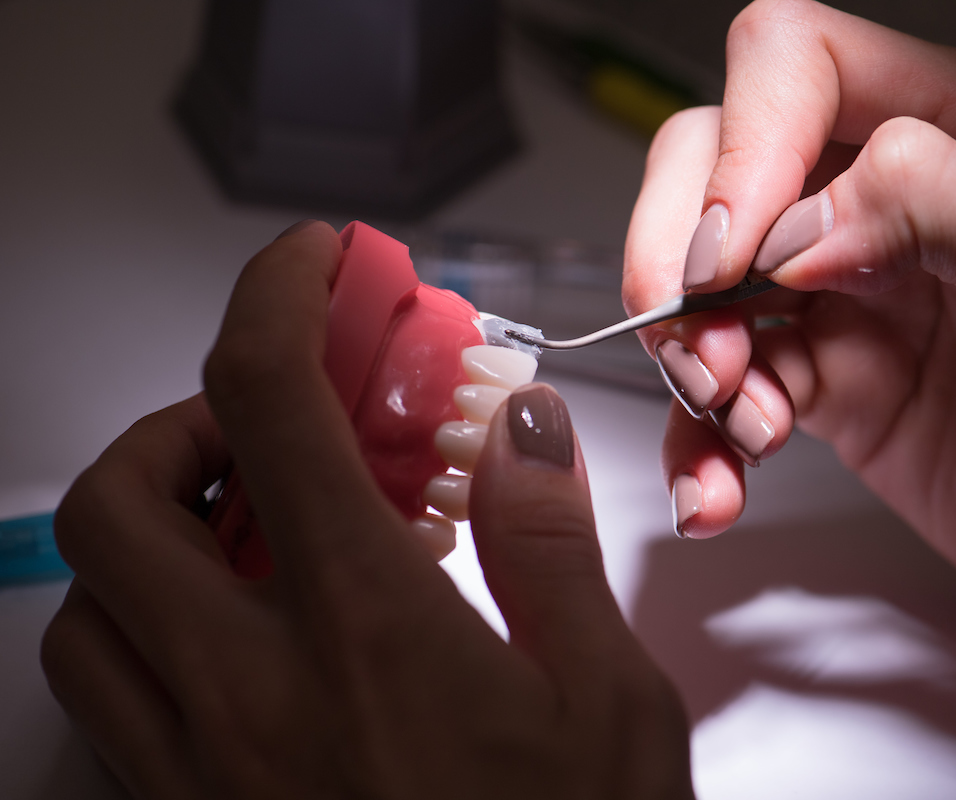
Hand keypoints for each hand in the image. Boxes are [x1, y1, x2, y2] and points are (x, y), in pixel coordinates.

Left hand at [42, 223, 693, 798]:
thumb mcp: (609, 702)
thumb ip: (552, 545)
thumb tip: (523, 431)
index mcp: (368, 635)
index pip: (272, 406)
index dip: (280, 299)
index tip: (313, 264)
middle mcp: (252, 694)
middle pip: (125, 495)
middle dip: (188, 417)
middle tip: (272, 422)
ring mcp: (201, 770)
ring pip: (92, 601)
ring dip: (156, 526)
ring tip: (252, 524)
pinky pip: (111, 698)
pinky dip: (147, 625)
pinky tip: (240, 632)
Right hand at [623, 0, 955, 666]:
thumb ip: (941, 210)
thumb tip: (800, 224)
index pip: (798, 66)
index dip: (745, 150)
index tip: (736, 259)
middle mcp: (889, 202)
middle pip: (716, 168)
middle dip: (681, 259)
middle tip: (704, 350)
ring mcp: (848, 297)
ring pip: (701, 290)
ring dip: (691, 366)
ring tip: (743, 434)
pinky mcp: (828, 386)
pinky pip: (723, 394)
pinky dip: (700, 444)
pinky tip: (718, 489)